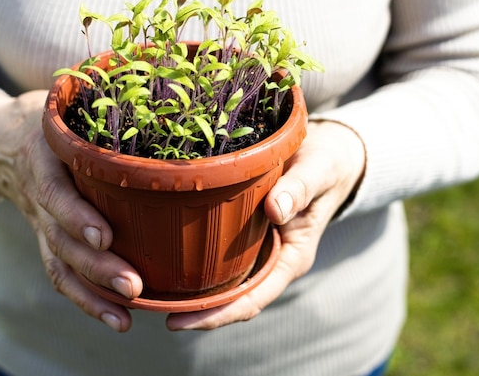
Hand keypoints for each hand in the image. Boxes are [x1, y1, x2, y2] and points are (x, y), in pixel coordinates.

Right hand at [0, 89, 142, 331]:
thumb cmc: (43, 117)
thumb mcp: (60, 99)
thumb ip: (96, 93)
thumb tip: (154, 75)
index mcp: (40, 157)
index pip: (54, 192)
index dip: (76, 215)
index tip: (104, 234)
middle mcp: (37, 196)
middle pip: (60, 239)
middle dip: (96, 266)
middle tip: (134, 286)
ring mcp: (39, 223)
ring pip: (59, 264)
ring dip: (93, 294)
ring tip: (128, 315)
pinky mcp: (46, 239)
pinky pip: (61, 275)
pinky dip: (87, 301)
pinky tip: (119, 320)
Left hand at [165, 120, 365, 329]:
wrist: (325, 156)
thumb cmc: (324, 166)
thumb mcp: (316, 174)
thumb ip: (299, 190)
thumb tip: (275, 210)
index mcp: (291, 258)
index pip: (254, 299)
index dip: (218, 315)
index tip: (181, 322)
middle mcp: (271, 259)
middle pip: (233, 298)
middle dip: (197, 311)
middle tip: (155, 311)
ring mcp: (257, 247)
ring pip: (224, 279)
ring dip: (193, 290)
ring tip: (153, 293)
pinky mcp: (245, 231)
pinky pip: (219, 253)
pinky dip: (196, 259)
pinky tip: (166, 255)